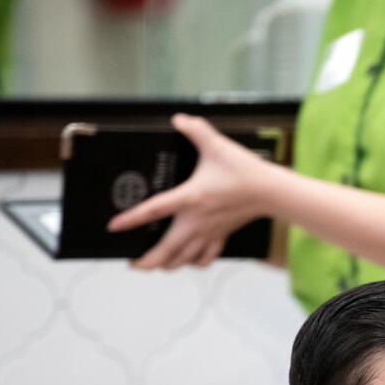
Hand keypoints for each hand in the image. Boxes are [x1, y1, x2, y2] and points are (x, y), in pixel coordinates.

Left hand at [107, 114, 270, 269]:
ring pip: (184, 259)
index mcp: (190, 198)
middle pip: (167, 250)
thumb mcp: (217, 145)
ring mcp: (209, 232)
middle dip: (147, 262)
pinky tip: (188, 261)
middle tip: (133, 263)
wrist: (271, 191)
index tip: (114, 226)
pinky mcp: (221, 236)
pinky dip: (194, 262)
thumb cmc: (244, 171)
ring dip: (167, 265)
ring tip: (155, 265)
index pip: (154, 211)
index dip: (131, 220)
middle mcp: (196, 221)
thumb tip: (179, 119)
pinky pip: (205, 258)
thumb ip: (196, 130)